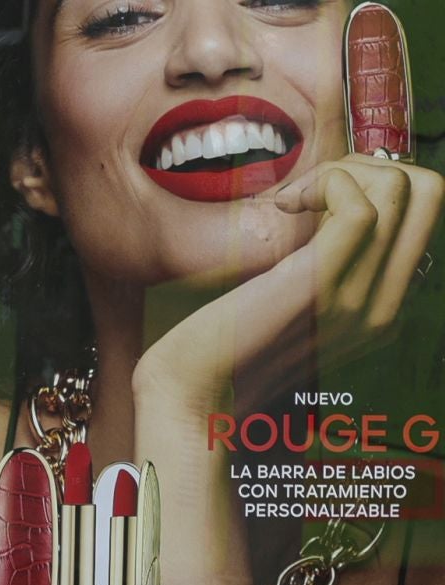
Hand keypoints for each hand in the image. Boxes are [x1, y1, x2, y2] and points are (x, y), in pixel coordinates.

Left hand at [139, 158, 441, 415]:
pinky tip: (282, 205)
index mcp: (383, 310)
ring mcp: (357, 300)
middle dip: (368, 164)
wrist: (189, 393)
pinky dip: (324, 183)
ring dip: (340, 170)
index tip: (315, 199)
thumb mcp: (289, 308)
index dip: (373, 181)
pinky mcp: (317, 287)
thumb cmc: (223, 346)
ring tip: (290, 200)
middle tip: (308, 189)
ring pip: (400, 188)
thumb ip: (322, 275)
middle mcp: (384, 308)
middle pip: (429, 192)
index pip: (423, 213)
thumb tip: (327, 217)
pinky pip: (361, 208)